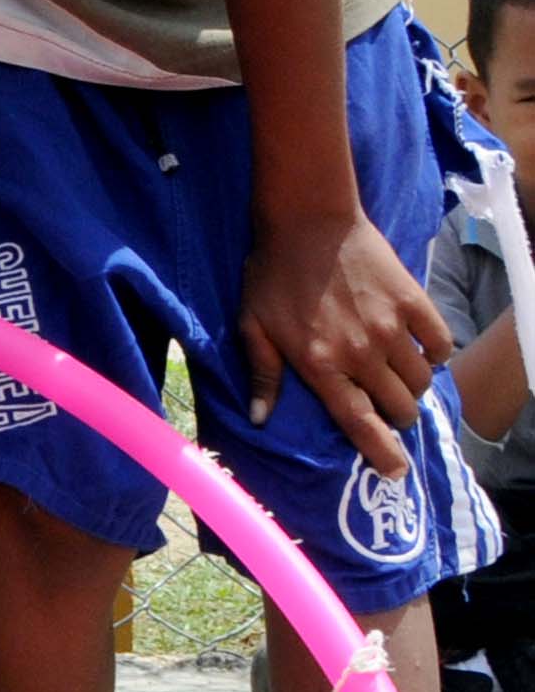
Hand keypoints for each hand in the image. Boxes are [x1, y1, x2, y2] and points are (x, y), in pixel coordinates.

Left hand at [239, 208, 451, 473]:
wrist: (306, 220)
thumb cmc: (271, 274)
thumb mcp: (252, 325)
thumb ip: (262, 374)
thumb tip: (260, 419)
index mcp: (320, 365)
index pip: (359, 423)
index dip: (382, 453)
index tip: (396, 471)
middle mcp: (360, 353)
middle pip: (399, 407)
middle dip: (395, 416)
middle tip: (384, 405)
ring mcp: (392, 328)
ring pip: (422, 381)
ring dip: (413, 388)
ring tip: (396, 378)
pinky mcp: (414, 302)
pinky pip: (441, 344)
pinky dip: (434, 354)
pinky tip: (417, 349)